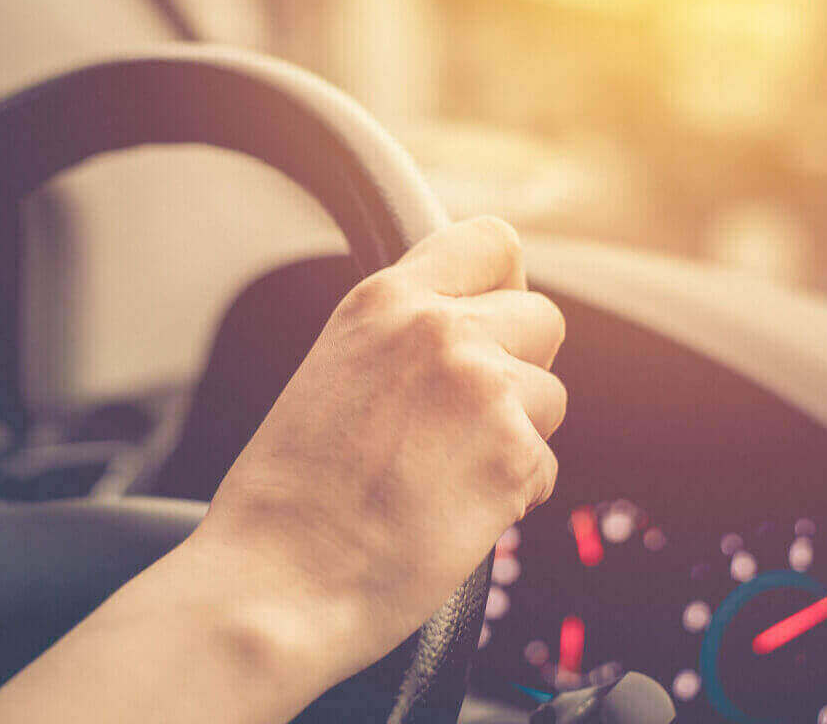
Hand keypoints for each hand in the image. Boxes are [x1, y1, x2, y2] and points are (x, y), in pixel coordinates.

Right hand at [191, 216, 565, 672]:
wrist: (275, 581)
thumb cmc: (287, 499)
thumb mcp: (331, 373)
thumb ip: (401, 340)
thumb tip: (469, 337)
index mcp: (385, 301)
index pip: (491, 243)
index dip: (501, 287)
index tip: (491, 323)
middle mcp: (441, 330)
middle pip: (541, 318)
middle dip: (518, 368)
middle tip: (460, 422)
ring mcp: (484, 390)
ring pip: (551, 397)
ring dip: (515, 436)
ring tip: (441, 476)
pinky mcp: (514, 457)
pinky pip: (545, 466)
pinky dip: (511, 495)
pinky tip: (448, 514)